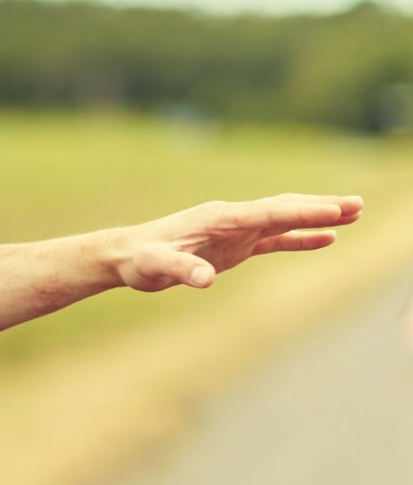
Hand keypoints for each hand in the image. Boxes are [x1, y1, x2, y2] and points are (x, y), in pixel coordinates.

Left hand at [115, 193, 362, 291]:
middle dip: (320, 207)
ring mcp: (235, 230)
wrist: (126, 256)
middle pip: (283, 208)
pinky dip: (300, 237)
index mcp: (219, 217)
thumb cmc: (139, 259)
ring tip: (354, 213)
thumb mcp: (155, 266)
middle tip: (358, 204)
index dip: (302, 212)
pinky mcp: (234, 245)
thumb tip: (204, 280)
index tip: (335, 210)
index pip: (268, 212)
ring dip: (317, 217)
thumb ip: (180, 270)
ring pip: (284, 220)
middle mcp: (231, 218)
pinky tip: (326, 238)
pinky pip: (274, 238)